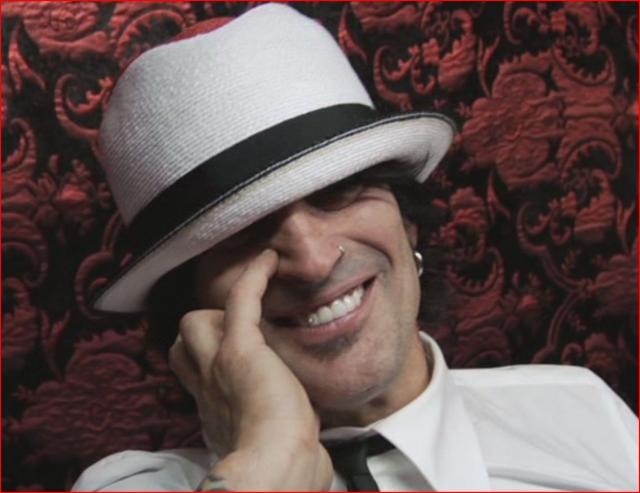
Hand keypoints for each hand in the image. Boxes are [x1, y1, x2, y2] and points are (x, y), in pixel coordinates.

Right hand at [169, 249, 332, 490]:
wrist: (279, 466)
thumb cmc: (284, 465)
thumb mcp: (268, 447)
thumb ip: (274, 433)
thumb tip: (306, 438)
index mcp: (214, 409)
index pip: (194, 373)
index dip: (203, 359)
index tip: (225, 354)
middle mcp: (207, 385)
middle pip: (182, 343)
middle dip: (204, 334)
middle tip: (238, 335)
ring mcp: (219, 363)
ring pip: (196, 321)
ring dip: (219, 314)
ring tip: (249, 314)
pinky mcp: (240, 348)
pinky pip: (241, 299)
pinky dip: (254, 277)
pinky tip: (270, 260)